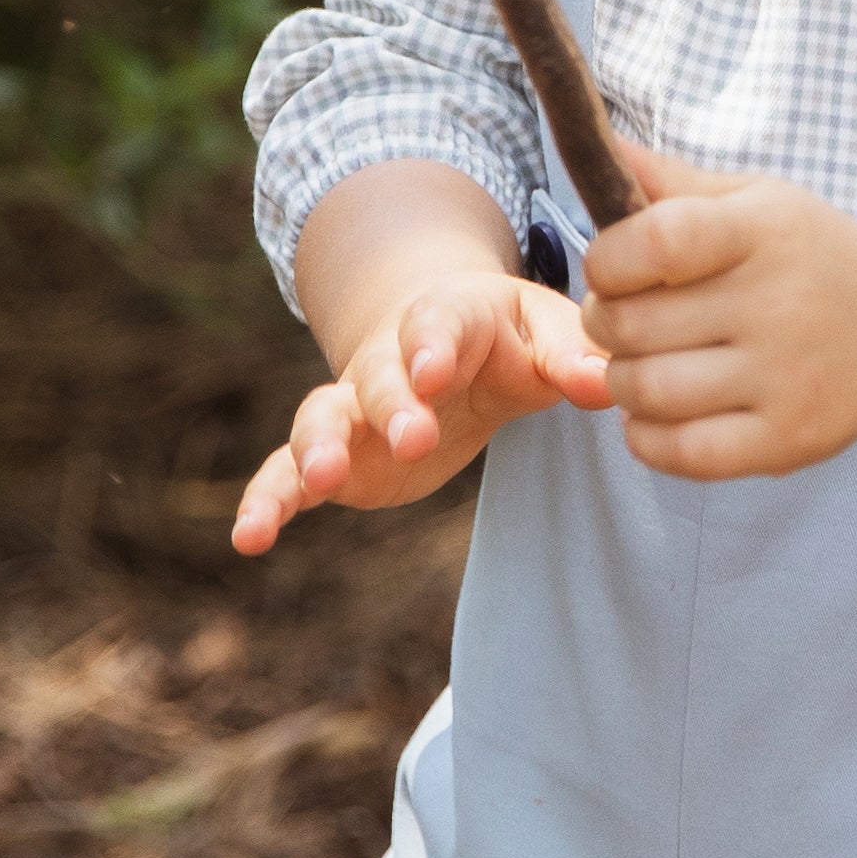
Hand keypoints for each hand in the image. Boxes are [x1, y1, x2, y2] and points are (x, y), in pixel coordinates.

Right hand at [232, 266, 611, 551]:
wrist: (448, 341)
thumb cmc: (511, 336)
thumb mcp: (549, 333)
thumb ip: (575, 358)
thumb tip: (608, 384)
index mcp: (450, 318)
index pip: (437, 322)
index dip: (433, 344)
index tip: (436, 370)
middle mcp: (388, 358)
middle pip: (377, 374)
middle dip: (390, 402)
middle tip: (413, 436)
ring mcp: (355, 408)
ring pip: (320, 418)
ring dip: (313, 448)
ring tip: (314, 483)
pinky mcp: (340, 457)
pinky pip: (288, 474)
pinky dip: (267, 502)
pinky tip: (248, 538)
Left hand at [579, 143, 856, 480]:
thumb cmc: (810, 255)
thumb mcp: (756, 200)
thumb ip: (673, 183)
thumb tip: (599, 147)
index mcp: (768, 232)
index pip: (657, 242)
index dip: (608, 259)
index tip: (612, 267)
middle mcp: (783, 304)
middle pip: (635, 324)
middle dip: (605, 321)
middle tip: (622, 318)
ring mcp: (789, 378)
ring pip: (647, 391)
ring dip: (622, 380)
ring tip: (641, 363)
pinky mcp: (789, 440)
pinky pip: (680, 452)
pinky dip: (645, 437)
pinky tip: (658, 412)